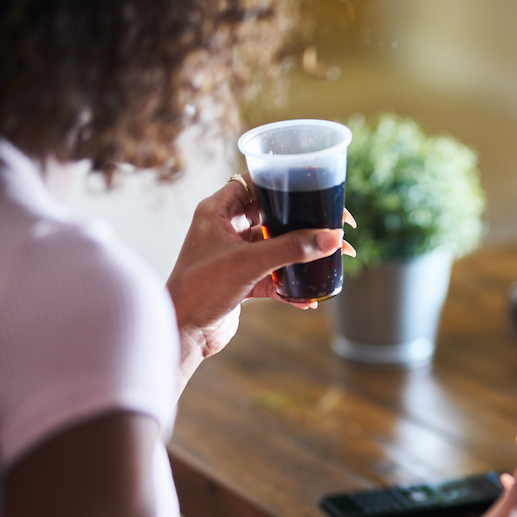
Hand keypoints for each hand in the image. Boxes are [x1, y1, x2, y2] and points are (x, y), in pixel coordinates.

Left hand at [166, 173, 355, 383]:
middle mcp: (226, 229)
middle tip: (334, 227)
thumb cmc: (200, 290)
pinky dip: (292, 284)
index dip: (287, 183)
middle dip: (304, 223)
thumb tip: (332, 238)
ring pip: (277, 246)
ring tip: (333, 258)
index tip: (318, 190)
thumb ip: (291, 249)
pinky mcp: (242, 279)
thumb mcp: (249, 264)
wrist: (182, 333)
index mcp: (218, 211)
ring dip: (302, 255)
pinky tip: (310, 297)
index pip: (256, 183)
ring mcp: (235, 255)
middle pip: (273, 215)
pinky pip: (274, 275)